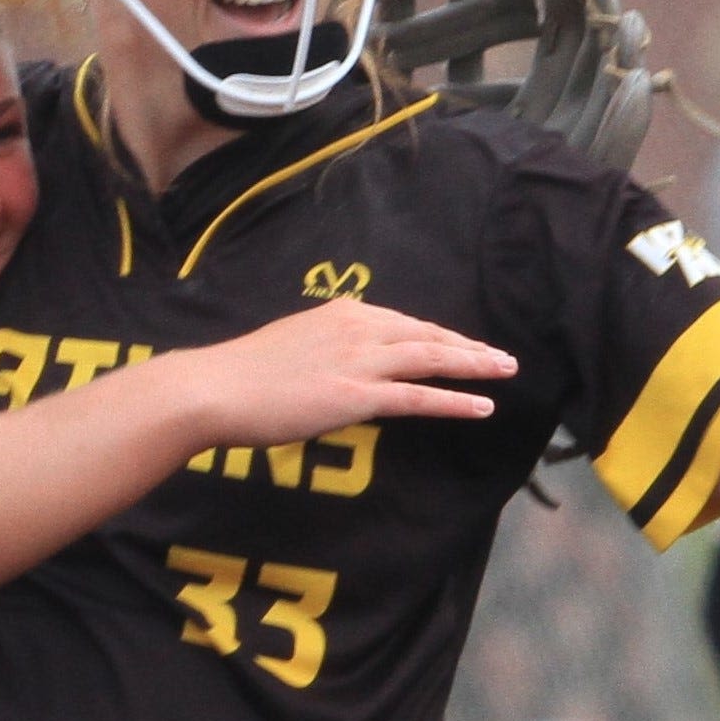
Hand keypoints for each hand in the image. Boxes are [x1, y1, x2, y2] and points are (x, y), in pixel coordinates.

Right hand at [189, 299, 519, 441]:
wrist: (214, 388)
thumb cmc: (244, 374)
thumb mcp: (294, 347)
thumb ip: (328, 351)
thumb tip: (344, 370)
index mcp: (342, 314)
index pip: (405, 323)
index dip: (440, 335)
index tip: (464, 345)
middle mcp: (357, 328)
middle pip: (427, 335)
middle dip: (468, 346)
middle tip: (503, 358)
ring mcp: (359, 360)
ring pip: (431, 358)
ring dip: (473, 365)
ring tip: (505, 373)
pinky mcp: (356, 395)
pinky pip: (418, 397)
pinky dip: (454, 401)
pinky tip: (482, 406)